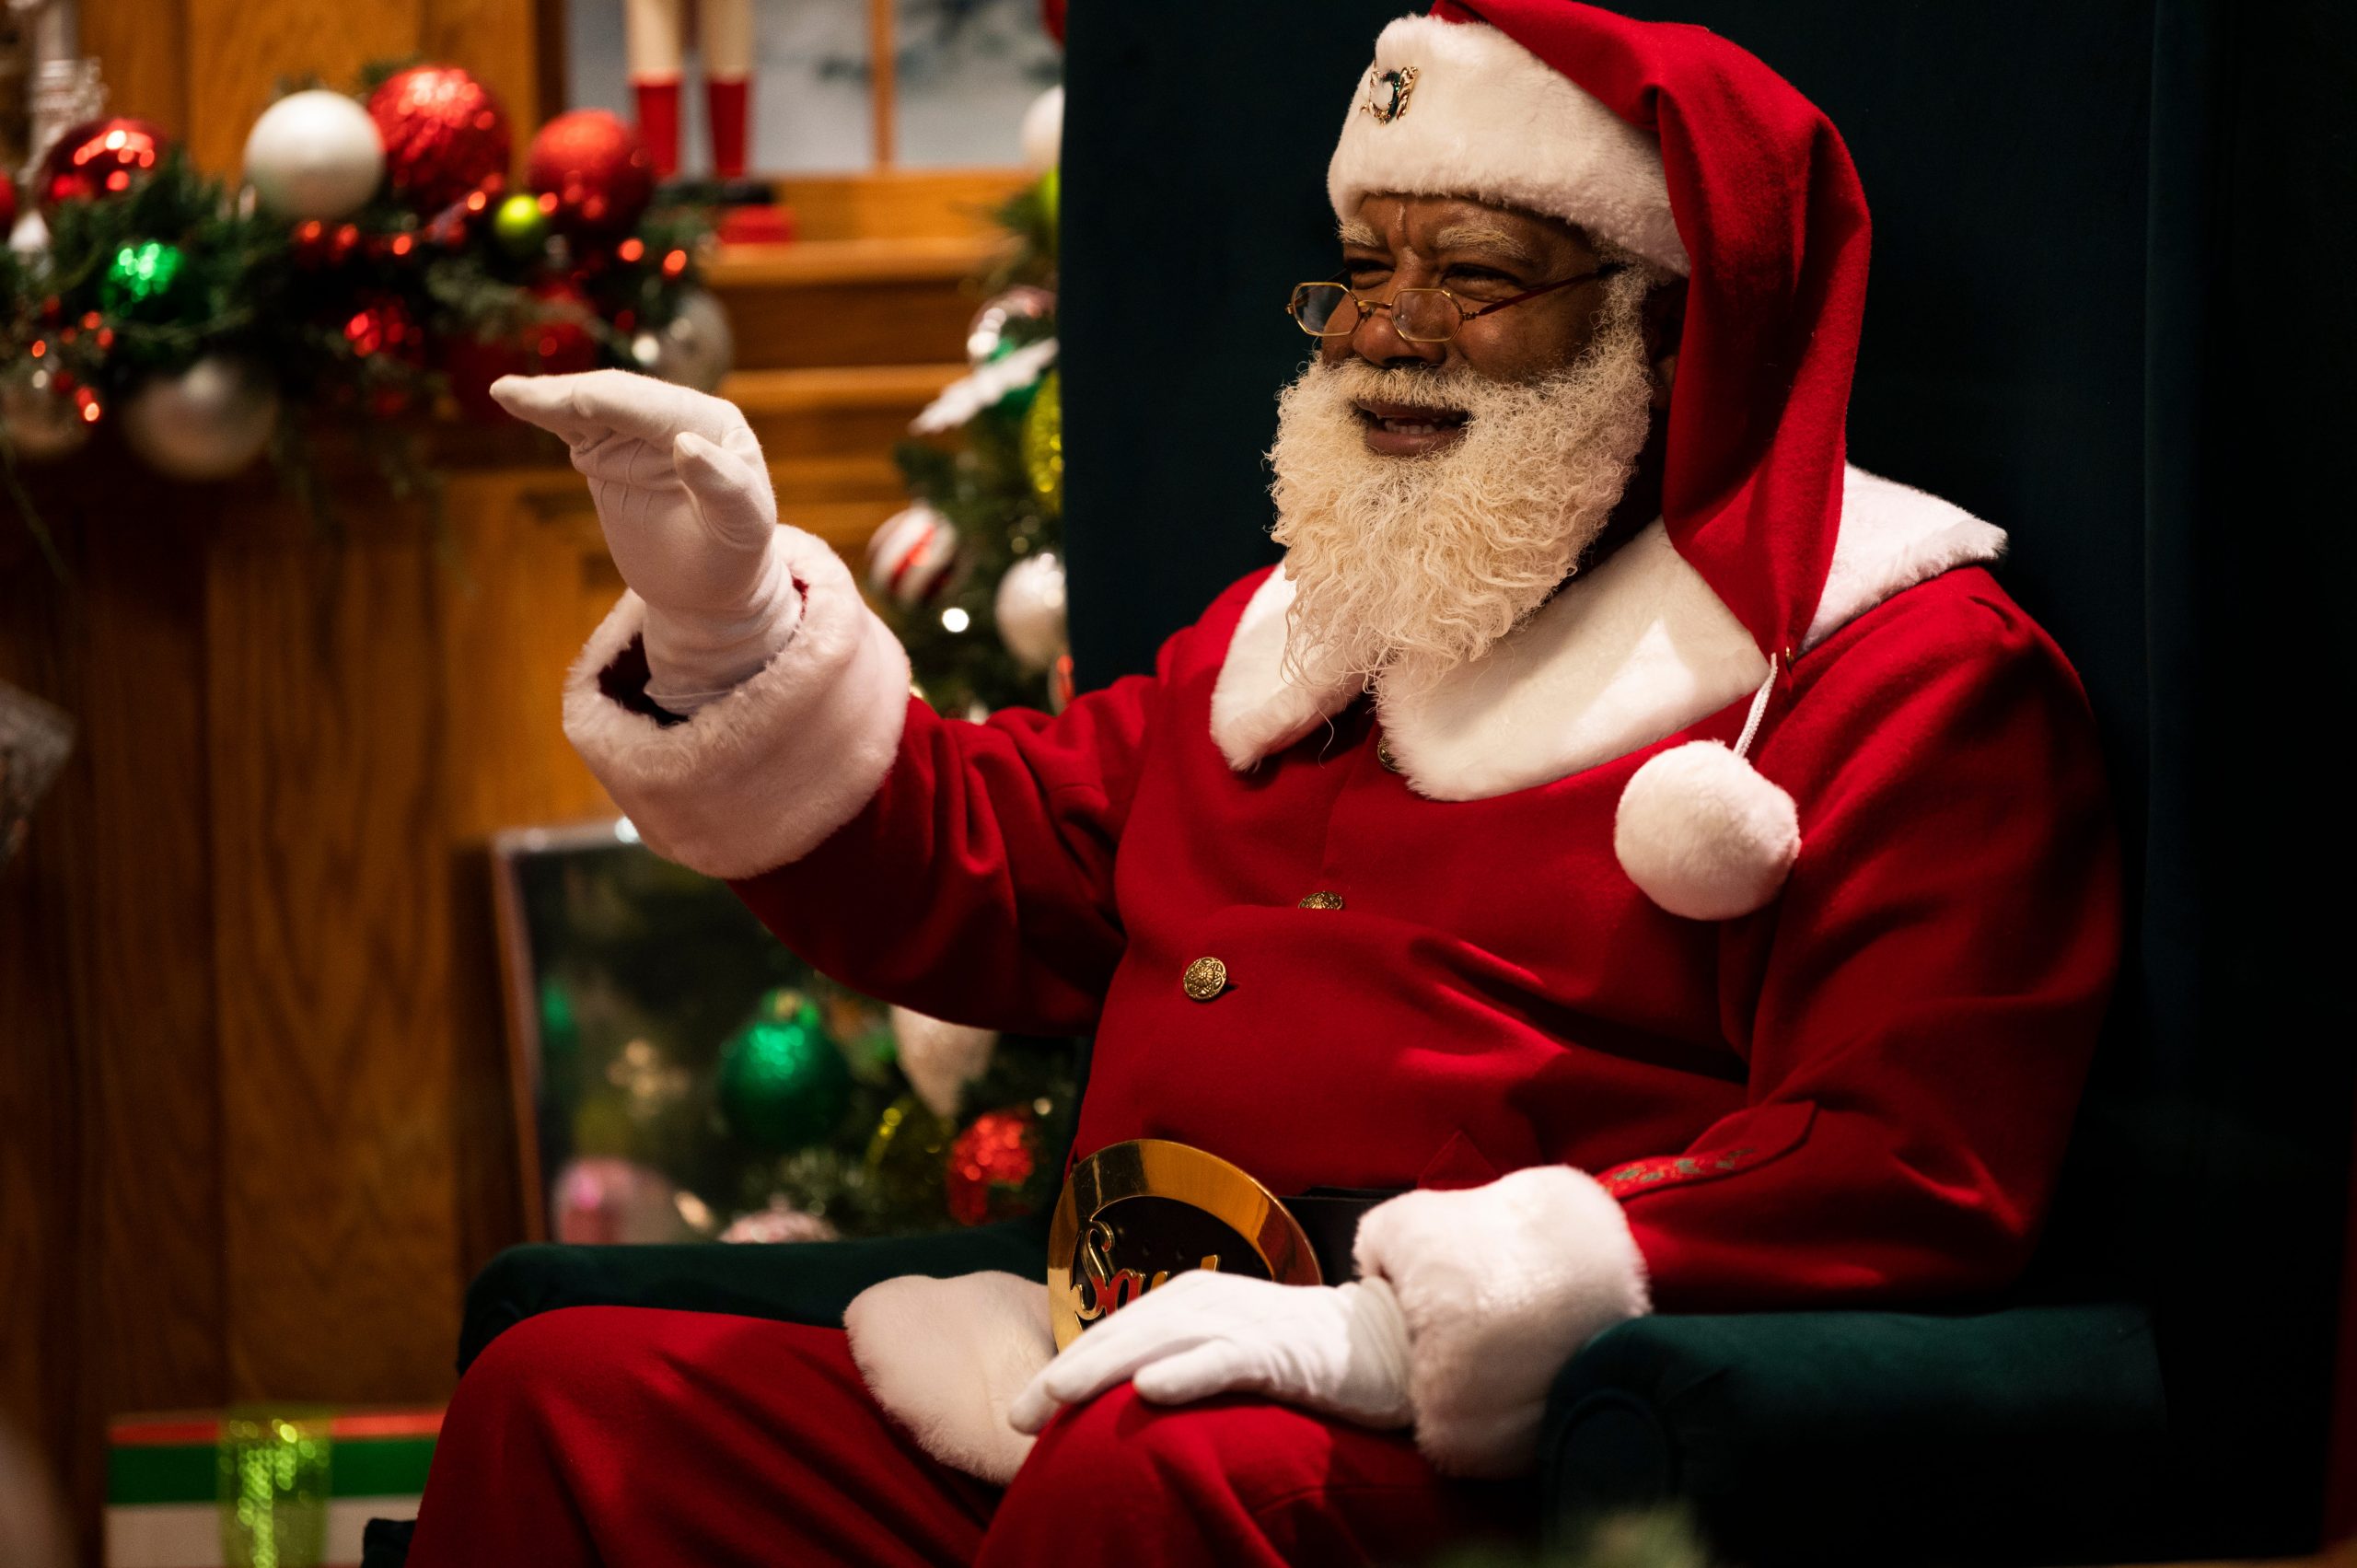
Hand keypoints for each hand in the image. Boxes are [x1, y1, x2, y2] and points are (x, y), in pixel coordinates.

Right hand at [491, 370, 800, 711]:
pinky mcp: (608, 452)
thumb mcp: (745, 526)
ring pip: (589, 407)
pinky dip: (545, 414)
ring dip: (549, 398)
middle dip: (568, 395)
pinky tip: (516, 400)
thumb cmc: (736, 555)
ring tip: (507, 392)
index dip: (613, 404)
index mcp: (714, 424)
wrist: (710, 586)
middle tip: (516, 393)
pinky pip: (574, 427)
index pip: (656, 409)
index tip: (577, 403)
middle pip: (616, 397)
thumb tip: (686, 442)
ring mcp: (638, 432)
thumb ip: (726, 485)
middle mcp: (676, 416)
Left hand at [1008, 1271, 1412, 1434]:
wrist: (1386, 1344)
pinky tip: (1151, 1389)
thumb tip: (1123, 1403)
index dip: (1065, 1368)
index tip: (1020, 1410)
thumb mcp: (1227, 1352)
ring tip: (1059, 1395)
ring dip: (1106, 1367)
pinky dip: (1188, 1371)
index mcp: (1188, 1300)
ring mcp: (1244, 1322)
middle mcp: (1207, 1301)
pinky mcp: (1282, 1349)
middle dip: (1067, 1372)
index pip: (1113, 1335)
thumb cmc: (1300, 1354)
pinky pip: (1227, 1359)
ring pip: (1162, 1341)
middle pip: (1124, 1335)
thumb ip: (1180, 1363)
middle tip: (1017, 1411)